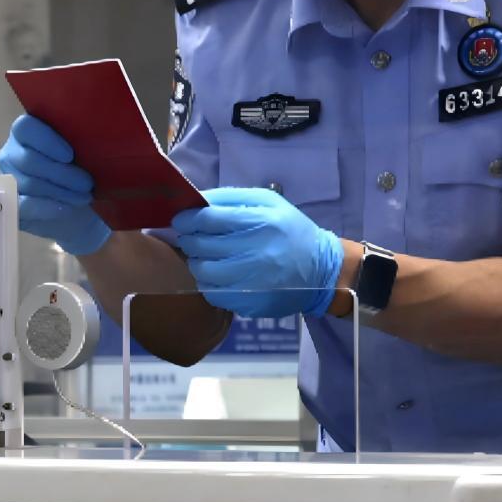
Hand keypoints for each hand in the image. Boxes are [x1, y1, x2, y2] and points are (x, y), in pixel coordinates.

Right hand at [0, 115, 109, 257]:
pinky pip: (24, 205)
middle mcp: (11, 153)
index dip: (46, 141)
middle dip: (61, 173)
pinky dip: (47, 207)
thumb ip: (75, 143)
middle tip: (87, 183)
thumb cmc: (80, 172)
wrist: (80, 209)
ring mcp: (8, 180)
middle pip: (28, 160)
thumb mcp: (80, 153)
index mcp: (26, 133)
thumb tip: (83, 143)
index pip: (25, 128)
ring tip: (84, 196)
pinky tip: (65, 208)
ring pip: (29, 183)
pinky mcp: (10, 205)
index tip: (70, 155)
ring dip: (60, 191)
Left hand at [167, 187, 345, 317]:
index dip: (187, 219)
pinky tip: (220, 274)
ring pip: (201, 271)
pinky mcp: (248, 303)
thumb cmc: (290, 231)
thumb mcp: (269, 203)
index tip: (180, 220)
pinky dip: (209, 282)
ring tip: (207, 256)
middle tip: (193, 237)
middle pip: (200, 245)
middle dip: (189, 239)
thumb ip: (231, 198)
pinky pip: (212, 292)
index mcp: (261, 222)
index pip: (209, 219)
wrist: (321, 271)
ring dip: (197, 261)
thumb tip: (196, 199)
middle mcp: (255, 252)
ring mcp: (251, 282)